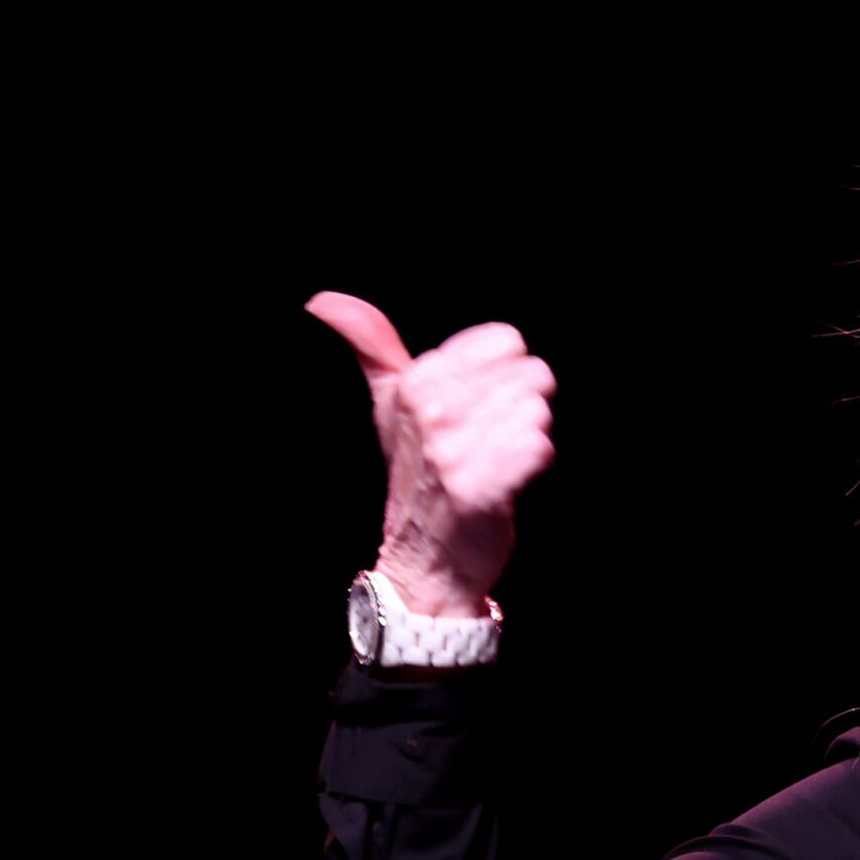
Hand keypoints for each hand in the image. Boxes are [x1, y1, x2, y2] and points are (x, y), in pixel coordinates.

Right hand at [307, 291, 555, 614]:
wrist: (425, 557)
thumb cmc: (417, 472)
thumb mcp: (390, 404)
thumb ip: (371, 346)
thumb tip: (321, 303)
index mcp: (414, 382)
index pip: (506, 341)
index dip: (505, 374)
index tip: (480, 405)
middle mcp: (432, 412)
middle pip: (532, 375)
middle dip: (522, 406)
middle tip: (492, 438)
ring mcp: (454, 452)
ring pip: (538, 411)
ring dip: (528, 438)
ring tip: (496, 460)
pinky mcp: (480, 490)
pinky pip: (538, 448)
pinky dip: (534, 463)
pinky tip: (508, 479)